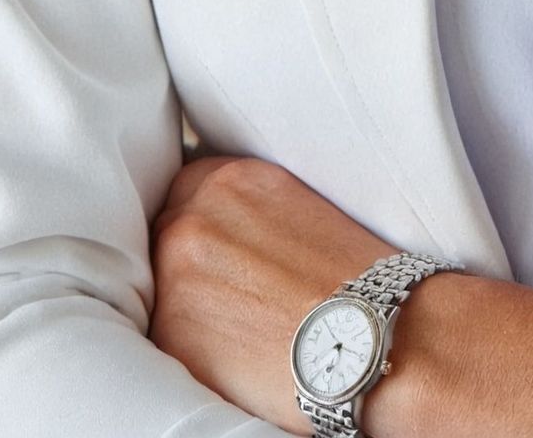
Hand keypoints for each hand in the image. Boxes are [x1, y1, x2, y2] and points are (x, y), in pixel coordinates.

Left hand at [149, 149, 449, 433]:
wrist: (373, 333)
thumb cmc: (351, 277)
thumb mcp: (297, 210)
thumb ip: (246, 209)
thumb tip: (220, 232)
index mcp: (231, 179)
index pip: (186, 189)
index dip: (202, 220)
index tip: (217, 246)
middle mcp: (193, 218)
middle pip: (166, 234)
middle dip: (189, 260)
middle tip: (227, 289)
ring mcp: (175, 276)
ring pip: (159, 287)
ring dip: (183, 301)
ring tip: (233, 324)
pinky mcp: (171, 335)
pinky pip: (162, 337)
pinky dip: (187, 346)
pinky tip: (230, 352)